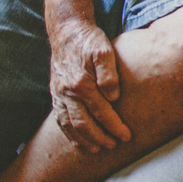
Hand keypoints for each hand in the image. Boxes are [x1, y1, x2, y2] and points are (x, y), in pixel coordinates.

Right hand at [48, 19, 131, 151]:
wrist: (67, 32)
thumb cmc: (90, 41)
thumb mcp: (104, 51)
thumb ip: (109, 74)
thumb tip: (114, 97)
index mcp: (81, 83)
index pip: (100, 111)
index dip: (114, 125)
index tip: (126, 136)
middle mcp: (67, 92)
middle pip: (83, 123)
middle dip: (99, 137)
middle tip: (114, 146)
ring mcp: (59, 94)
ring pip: (69, 125)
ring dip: (83, 140)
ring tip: (97, 149)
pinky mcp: (56, 94)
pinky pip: (60, 119)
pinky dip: (68, 133)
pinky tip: (77, 140)